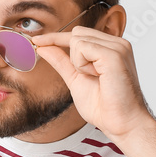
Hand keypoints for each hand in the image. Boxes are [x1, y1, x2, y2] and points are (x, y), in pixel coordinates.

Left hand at [30, 27, 152, 142]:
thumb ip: (62, 61)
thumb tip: (43, 47)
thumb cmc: (104, 106)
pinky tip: (97, 76)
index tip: (36, 41)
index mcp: (110, 48)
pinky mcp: (114, 53)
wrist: (120, 123)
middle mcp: (117, 43)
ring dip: (78, 62)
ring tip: (95, 78)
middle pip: (76, 33)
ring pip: (77, 39)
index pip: (78, 34)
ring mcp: (118, 46)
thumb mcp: (76, 79)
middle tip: (85, 75)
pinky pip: (82, 47)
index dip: (55, 38)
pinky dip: (82, 65)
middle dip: (71, 54)